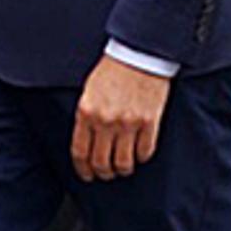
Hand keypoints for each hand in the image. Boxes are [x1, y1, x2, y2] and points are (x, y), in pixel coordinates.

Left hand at [71, 56, 171, 180]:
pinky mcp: (150, 123)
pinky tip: (138, 155)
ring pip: (124, 162)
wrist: (137, 56)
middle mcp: (106, 121)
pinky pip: (145, 151)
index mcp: (86, 112)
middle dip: (102, 173)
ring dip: (122, 170)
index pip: (80, 151)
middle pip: (101, 162)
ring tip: (122, 169)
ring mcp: (129, 124)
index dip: (83, 168)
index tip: (86, 174)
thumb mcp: (88, 92)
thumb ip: (86, 116)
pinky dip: (141, 158)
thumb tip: (87, 140)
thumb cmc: (111, 71)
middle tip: (105, 175)